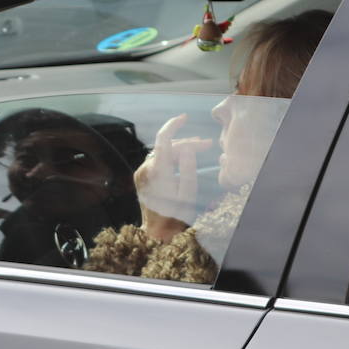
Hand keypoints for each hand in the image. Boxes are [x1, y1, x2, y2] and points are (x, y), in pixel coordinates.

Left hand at [133, 114, 210, 241]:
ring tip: (199, 148)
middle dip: (187, 143)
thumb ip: (189, 168)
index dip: (173, 125)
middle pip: (167, 147)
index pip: (163, 140)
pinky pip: (157, 161)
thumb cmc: (176, 214)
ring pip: (162, 153)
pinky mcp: (141, 177)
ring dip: (179, 150)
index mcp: (158, 171)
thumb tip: (188, 149)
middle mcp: (146, 168)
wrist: (157, 231)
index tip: (184, 117)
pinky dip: (170, 157)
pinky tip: (183, 158)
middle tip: (207, 144)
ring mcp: (141, 172)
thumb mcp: (189, 192)